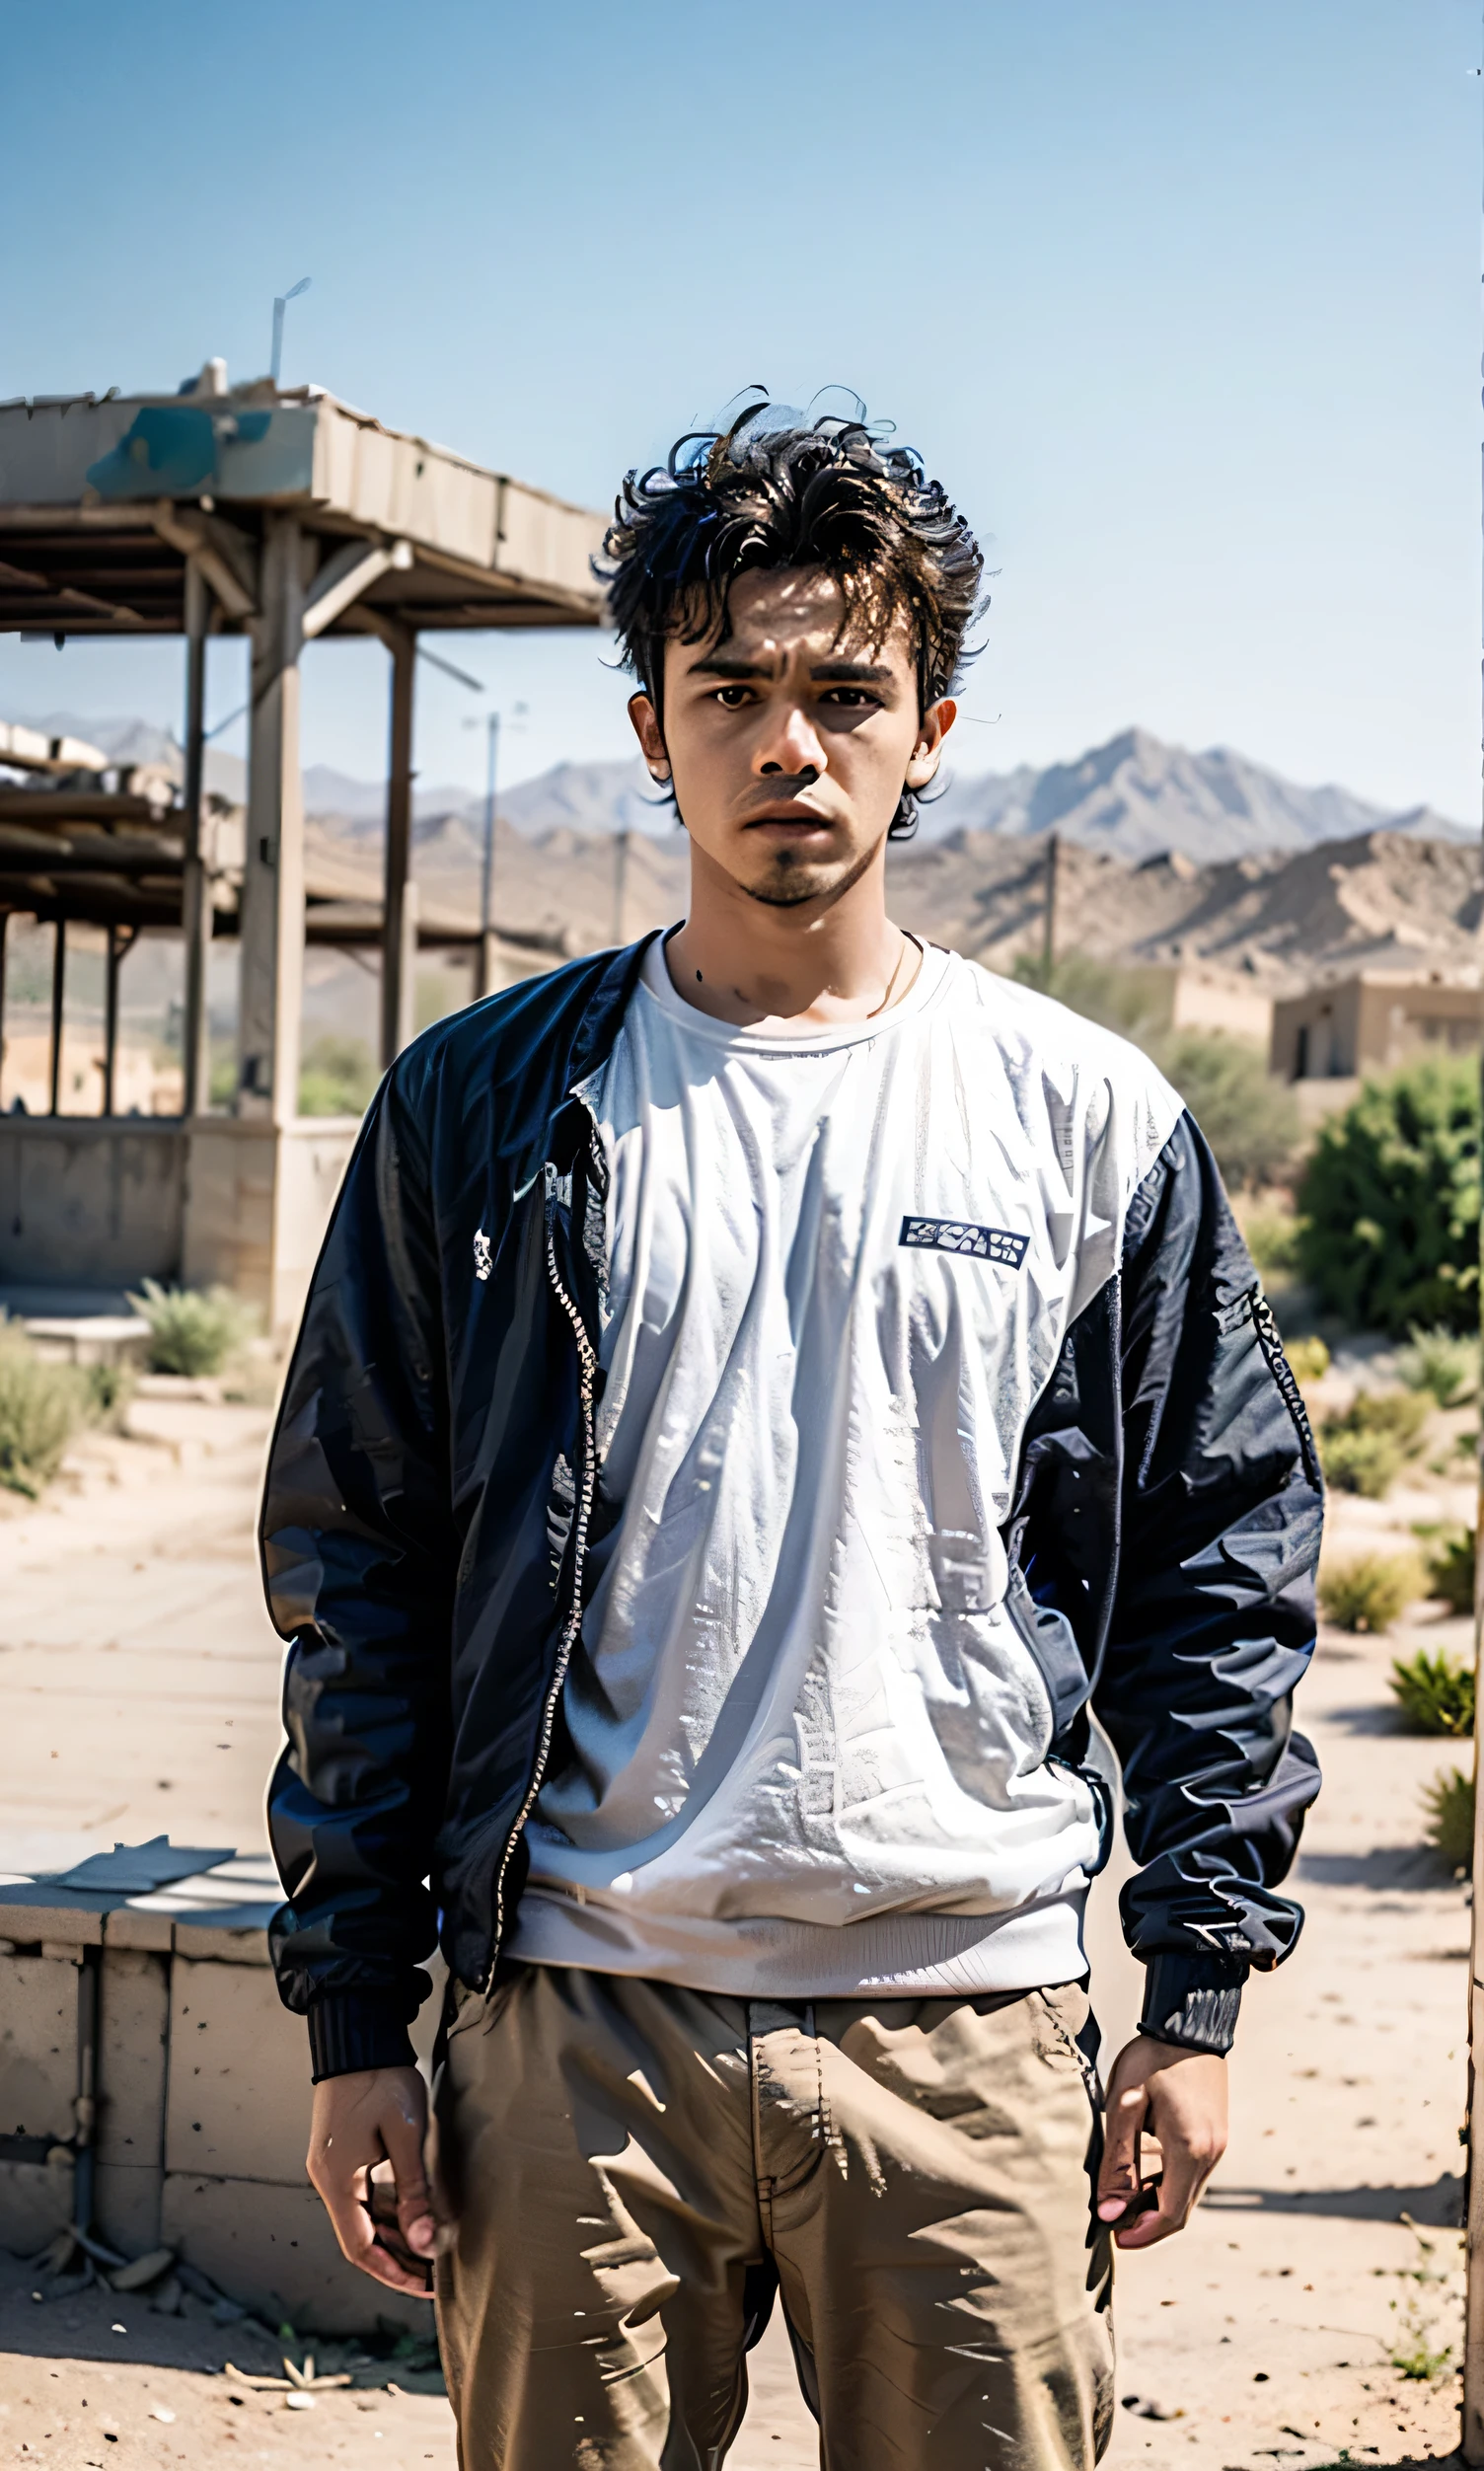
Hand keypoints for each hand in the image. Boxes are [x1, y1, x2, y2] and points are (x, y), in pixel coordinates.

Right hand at [306, 2065, 442, 2295]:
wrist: (357, 2036)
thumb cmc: (382, 2080)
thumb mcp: (405, 2135)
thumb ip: (413, 2190)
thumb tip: (425, 2244)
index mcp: (337, 2181)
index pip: (361, 2248)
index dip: (392, 2273)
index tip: (424, 2287)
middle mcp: (329, 2181)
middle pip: (361, 2238)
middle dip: (397, 2260)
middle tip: (435, 2276)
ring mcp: (334, 2168)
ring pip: (364, 2219)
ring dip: (395, 2238)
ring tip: (431, 2252)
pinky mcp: (342, 2156)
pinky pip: (365, 2197)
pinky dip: (389, 2213)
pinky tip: (415, 2218)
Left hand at [1095, 2034, 1226, 2249]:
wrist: (1190, 2021)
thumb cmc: (1153, 2057)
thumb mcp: (1124, 2106)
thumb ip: (1118, 2161)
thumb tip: (1109, 2209)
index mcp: (1189, 2149)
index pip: (1170, 2214)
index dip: (1142, 2234)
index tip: (1115, 2239)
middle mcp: (1211, 2153)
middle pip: (1181, 2209)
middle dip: (1147, 2223)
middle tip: (1113, 2222)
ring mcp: (1218, 2144)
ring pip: (1187, 2192)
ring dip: (1157, 2202)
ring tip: (1120, 2195)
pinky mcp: (1216, 2134)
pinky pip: (1192, 2173)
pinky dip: (1168, 2182)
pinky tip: (1142, 2171)